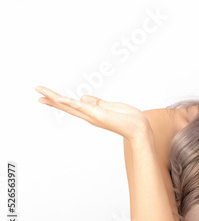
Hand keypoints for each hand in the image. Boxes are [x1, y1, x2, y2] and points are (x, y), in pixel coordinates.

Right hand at [35, 86, 150, 141]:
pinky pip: (81, 107)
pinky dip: (69, 103)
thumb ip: (97, 102)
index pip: (72, 105)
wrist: (139, 128)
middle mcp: (90, 116)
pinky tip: (58, 98)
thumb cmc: (129, 119)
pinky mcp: (98, 114)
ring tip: (41, 92)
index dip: (59, 100)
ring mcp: (92, 116)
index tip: (46, 95)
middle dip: (51, 99)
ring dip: (55, 98)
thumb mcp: (111, 107)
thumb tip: (83, 97)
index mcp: (92, 113)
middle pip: (66, 106)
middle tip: (36, 92)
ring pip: (70, 106)